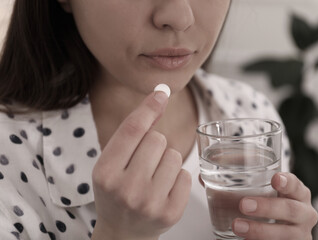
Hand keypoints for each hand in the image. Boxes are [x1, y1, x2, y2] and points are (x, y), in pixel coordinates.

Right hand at [91, 91, 191, 239]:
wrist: (123, 231)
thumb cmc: (116, 191)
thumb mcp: (112, 163)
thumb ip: (133, 132)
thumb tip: (158, 97)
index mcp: (105, 172)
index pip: (132, 130)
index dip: (148, 107)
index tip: (161, 92)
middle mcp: (125, 189)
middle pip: (158, 139)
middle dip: (155, 145)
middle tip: (145, 163)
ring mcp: (149, 203)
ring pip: (175, 155)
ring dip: (168, 161)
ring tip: (154, 178)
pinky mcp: (171, 213)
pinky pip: (186, 175)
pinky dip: (178, 178)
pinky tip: (164, 190)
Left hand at [232, 172, 317, 239]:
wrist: (278, 232)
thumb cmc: (271, 205)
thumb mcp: (263, 192)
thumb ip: (239, 183)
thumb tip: (205, 180)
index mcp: (298, 194)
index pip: (296, 185)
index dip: (288, 182)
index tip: (275, 179)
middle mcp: (304, 214)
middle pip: (291, 210)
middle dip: (267, 207)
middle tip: (244, 204)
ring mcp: (299, 234)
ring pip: (285, 234)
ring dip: (259, 230)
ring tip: (237, 226)